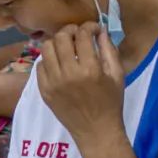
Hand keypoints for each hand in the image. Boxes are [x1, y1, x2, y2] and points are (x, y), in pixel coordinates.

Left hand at [36, 23, 124, 144]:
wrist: (96, 131)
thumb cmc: (111, 102)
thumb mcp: (117, 75)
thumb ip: (109, 50)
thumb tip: (100, 31)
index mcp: (90, 69)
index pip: (83, 35)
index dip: (89, 27)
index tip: (93, 29)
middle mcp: (68, 74)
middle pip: (61, 37)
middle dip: (71, 30)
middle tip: (78, 35)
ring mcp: (53, 83)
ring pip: (46, 48)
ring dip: (57, 43)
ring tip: (66, 48)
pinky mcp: (44, 91)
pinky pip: (40, 66)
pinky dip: (49, 60)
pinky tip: (59, 63)